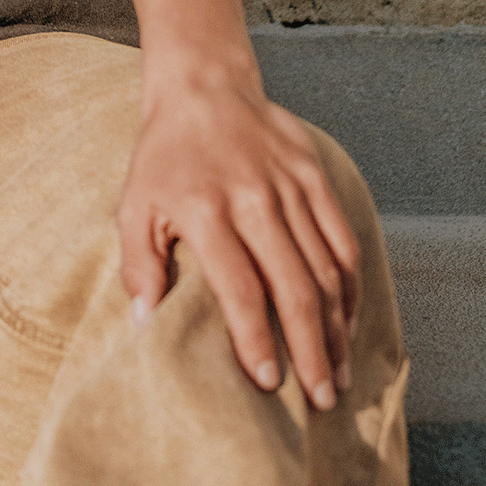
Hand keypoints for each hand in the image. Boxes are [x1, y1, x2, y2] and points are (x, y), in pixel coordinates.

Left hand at [119, 60, 360, 410]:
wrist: (202, 87)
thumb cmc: (164, 156)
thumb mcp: (134, 205)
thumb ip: (139, 264)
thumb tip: (145, 323)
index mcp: (205, 209)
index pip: (239, 287)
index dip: (255, 339)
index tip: (267, 382)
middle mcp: (253, 198)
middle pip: (294, 286)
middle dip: (311, 350)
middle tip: (320, 397)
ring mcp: (289, 185)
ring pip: (327, 269)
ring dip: (337, 328)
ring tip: (338, 375)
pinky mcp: (314, 175)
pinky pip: (343, 239)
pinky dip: (351, 286)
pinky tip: (348, 321)